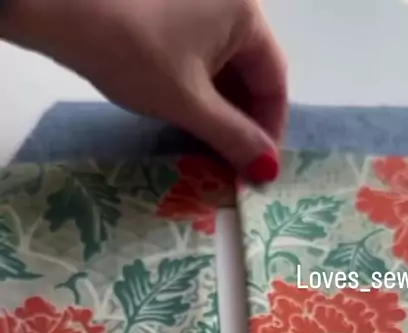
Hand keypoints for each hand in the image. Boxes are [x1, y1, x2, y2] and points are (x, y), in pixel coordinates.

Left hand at [6, 0, 287, 175]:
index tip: (259, 168)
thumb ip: (233, 138)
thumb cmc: (133, 52)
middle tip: (232, 166)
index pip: (275, 80)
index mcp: (247, 15)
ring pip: (224, 69)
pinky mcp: (172, 13)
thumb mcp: (188, 102)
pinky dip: (200, 91)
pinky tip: (187, 120)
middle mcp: (231, 2)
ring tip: (208, 151)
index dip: (270, 129)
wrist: (62, 8)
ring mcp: (200, 5)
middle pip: (251, 73)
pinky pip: (201, 57)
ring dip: (221, 112)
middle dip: (243, 123)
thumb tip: (268, 170)